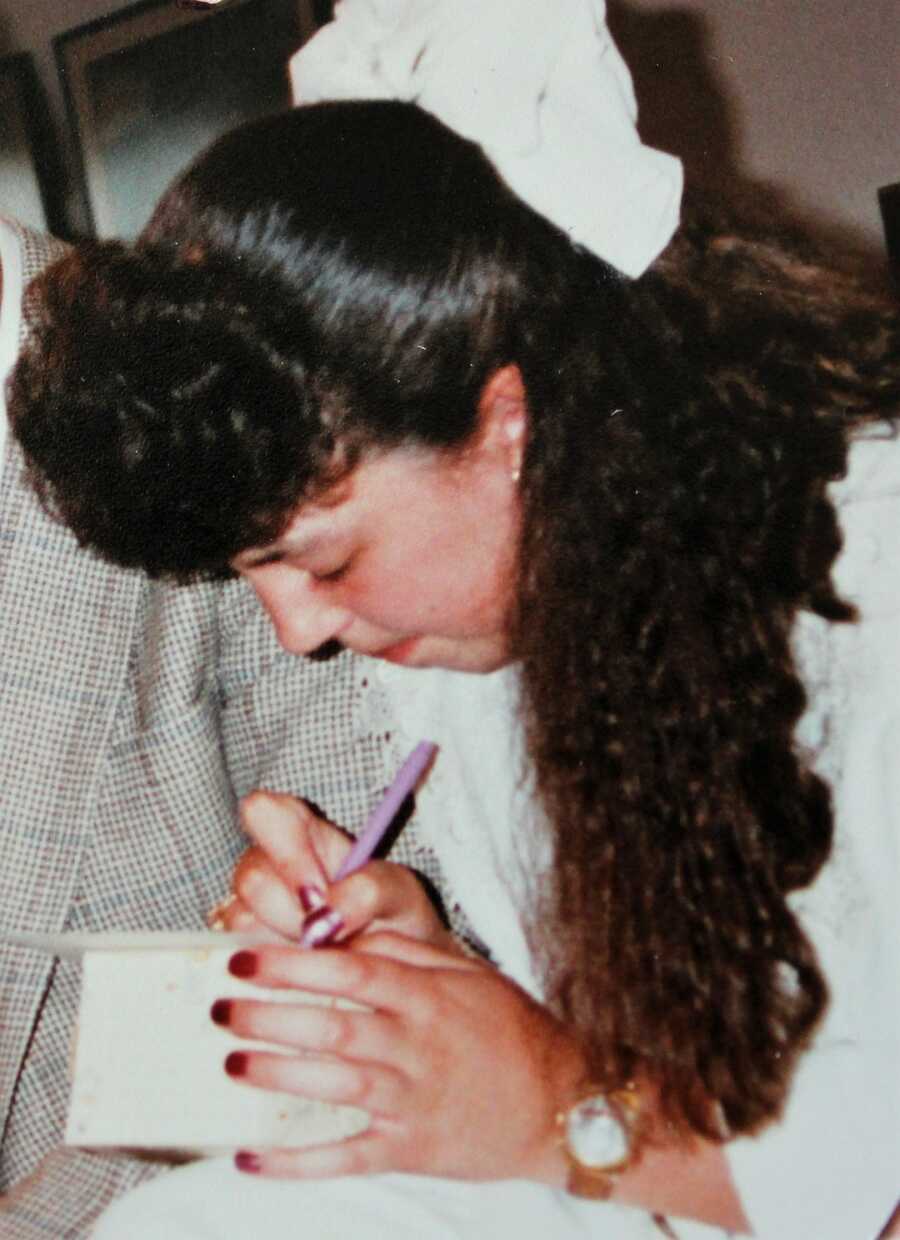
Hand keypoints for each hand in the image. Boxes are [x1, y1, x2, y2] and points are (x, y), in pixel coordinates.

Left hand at [213, 932, 585, 1182]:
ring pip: (335, 1086)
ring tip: (231, 1062)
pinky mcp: (411, 1150)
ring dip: (278, 1074)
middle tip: (222, 1008)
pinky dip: (297, 1163)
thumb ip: (409, 955)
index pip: (351, 972)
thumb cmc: (511, 1030)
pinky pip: (347, 1157)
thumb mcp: (469, 976)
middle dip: (271, 1017)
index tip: (245, 958)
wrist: (564, 1104)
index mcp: (428, 998)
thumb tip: (350, 934)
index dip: (293, 965)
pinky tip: (251, 1158)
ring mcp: (413, 1102)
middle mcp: (417, 1047)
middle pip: (333, 1027)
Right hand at [214, 791, 454, 949]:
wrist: (393, 970)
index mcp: (303, 833)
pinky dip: (275, 969)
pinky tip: (306, 969)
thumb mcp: (400, 893)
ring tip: (325, 950)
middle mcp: (267, 865)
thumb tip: (322, 917)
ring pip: (241, 920)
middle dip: (293, 912)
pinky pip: (238, 957)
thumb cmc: (394, 917)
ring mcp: (249, 909)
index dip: (284, 849)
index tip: (319, 888)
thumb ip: (369, 890)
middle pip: (250, 876)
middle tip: (331, 932)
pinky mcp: (241, 949)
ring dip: (286, 943)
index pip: (263, 811)